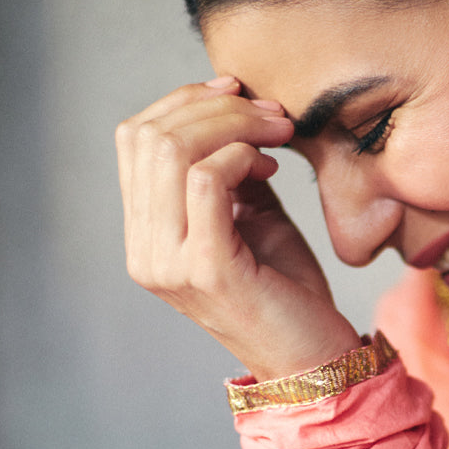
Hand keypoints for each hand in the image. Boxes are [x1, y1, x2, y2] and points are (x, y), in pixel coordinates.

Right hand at [116, 77, 359, 378]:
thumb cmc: (287, 288)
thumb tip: (236, 109)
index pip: (134, 138)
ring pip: (172, 151)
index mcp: (146, 233)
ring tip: (278, 133)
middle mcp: (145, 250)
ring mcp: (168, 263)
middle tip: (272, 113)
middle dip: (215, 106)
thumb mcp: (253, 214)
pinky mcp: (206, 270)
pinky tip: (270, 167)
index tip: (240, 92)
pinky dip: (241, 156)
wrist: (314, 356)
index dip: (183, 100)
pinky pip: (207, 181)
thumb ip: (231, 169)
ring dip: (234, 124)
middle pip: (149, 136)